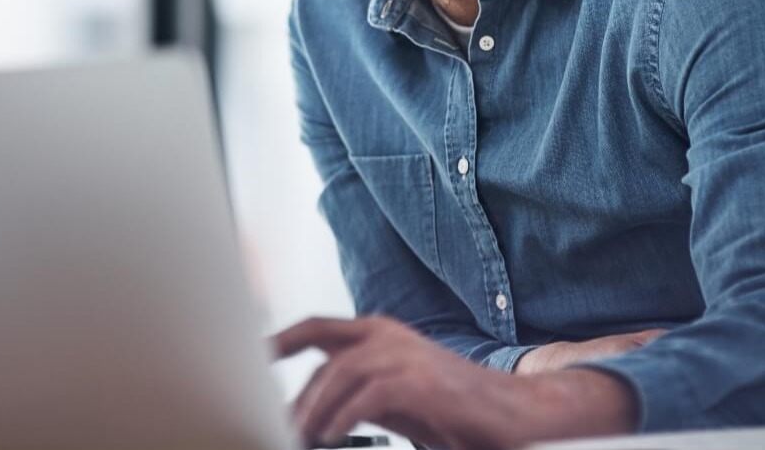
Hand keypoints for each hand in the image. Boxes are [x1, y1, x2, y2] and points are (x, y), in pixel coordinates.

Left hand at [271, 315, 639, 449]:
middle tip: (280, 425)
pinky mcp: (418, 381)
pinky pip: (365, 397)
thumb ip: (355, 391)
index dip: (280, 339)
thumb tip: (311, 410)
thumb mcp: (393, 395)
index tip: (252, 356)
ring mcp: (404, 354)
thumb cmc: (451, 407)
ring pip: (337, 376)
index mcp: (379, 332)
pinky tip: (331, 436)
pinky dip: (342, 418)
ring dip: (314, 411)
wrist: (512, 412)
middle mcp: (388, 335)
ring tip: (303, 437)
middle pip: (321, 357)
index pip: (317, 328)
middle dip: (295, 395)